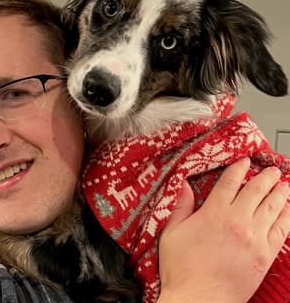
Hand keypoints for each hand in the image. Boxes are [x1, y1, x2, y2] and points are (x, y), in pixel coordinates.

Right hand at [157, 158, 289, 302]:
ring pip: (271, 208)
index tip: (245, 161)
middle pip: (255, 191)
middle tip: (272, 170)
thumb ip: (181, 206)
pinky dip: (286, 217)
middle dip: (265, 177)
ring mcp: (254, 238)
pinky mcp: (264, 255)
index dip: (238, 168)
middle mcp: (237, 221)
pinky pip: (281, 231)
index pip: (230, 182)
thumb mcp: (172, 232)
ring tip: (284, 184)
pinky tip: (288, 209)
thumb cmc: (181, 267)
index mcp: (214, 213)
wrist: (198, 299)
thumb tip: (183, 185)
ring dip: (279, 193)